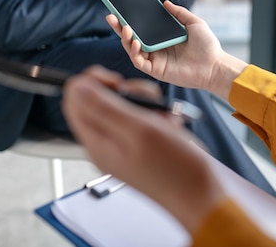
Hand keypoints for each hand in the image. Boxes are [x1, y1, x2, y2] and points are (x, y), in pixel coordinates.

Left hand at [61, 65, 225, 232]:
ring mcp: (122, 145)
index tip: (117, 82)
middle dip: (123, 91)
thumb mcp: (138, 129)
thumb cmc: (174, 168)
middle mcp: (105, 144)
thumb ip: (104, 107)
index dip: (92, 82)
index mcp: (97, 142)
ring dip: (143, 102)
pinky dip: (154, 114)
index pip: (74, 100)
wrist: (201, 194)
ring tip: (161, 115)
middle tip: (143, 100)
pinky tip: (169, 124)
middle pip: (98, 100)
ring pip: (121, 106)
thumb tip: (75, 86)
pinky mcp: (140, 146)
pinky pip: (138, 118)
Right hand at [106, 1, 248, 98]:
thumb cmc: (207, 46)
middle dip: (120, 28)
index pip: (142, 28)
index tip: (120, 9)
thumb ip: (179, 13)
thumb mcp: (194, 23)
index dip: (130, 20)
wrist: (215, 65)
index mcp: (163, 38)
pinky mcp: (157, 70)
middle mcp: (156, 49)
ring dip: (126, 39)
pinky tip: (136, 42)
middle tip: (111, 16)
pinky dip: (134, 52)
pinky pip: (139, 62)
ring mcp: (155, 60)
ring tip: (126, 28)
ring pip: (132, 50)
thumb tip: (165, 2)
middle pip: (132, 38)